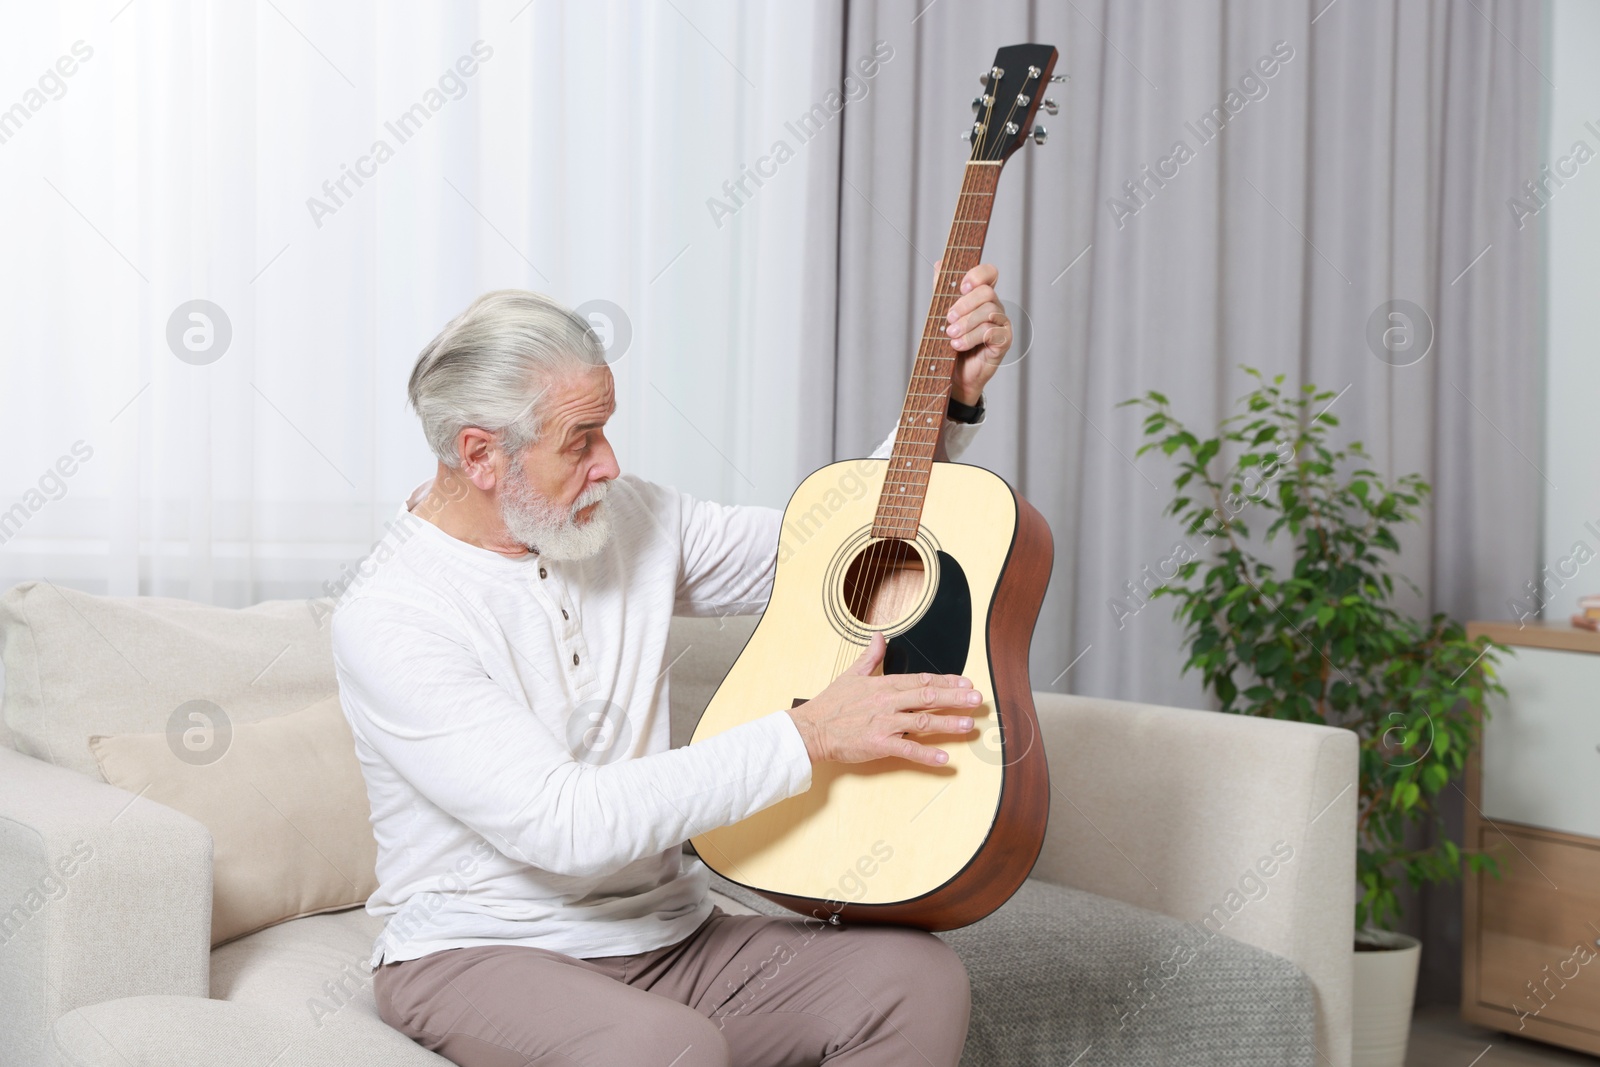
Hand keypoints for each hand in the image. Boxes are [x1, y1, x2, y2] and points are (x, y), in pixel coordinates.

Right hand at [786, 633, 981, 766]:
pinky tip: (944, 758)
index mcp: (884, 685)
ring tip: (969, 724)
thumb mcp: (851, 674)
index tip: (966, 682)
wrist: (811, 728)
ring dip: (948, 723)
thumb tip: (880, 637)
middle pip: (928, 697)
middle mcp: (888, 702)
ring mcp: (884, 723)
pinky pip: (907, 750)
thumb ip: (870, 656)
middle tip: (977, 699)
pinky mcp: (878, 744)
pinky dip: (926, 754)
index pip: (921, 680)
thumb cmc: (831, 704)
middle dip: (956, 697)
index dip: (946, 680)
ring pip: (923, 722)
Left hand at [933, 260, 1009, 404]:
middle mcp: (995, 307)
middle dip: (964, 305)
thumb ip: (942, 290)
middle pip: (987, 293)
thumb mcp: (942, 314)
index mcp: (982, 296)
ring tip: (950, 335)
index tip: (962, 286)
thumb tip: (939, 264)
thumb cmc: (952, 343)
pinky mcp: (1004, 341)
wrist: (956, 374)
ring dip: (965, 324)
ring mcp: (1002, 324)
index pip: (989, 273)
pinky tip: (958, 345)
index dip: (978, 274)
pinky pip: (991, 332)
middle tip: (948, 319)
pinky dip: (971, 338)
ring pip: (988, 313)